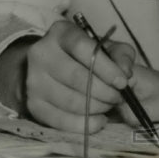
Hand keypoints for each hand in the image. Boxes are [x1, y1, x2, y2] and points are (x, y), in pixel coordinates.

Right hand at [0, 20, 136, 132]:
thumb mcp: (108, 48)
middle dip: (104, 91)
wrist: (53, 69)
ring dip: (96, 108)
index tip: (122, 82)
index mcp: (61, 32)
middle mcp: (41, 53)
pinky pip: (60, 120)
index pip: (83, 48)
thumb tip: (126, 74)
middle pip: (75, 77)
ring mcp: (33, 80)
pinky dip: (84, 124)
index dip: (106, 67)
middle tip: (118, 97)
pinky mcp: (32, 104)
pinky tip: (98, 121)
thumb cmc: (87, 56)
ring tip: (108, 106)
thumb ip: (122, 56)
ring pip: (69, 101)